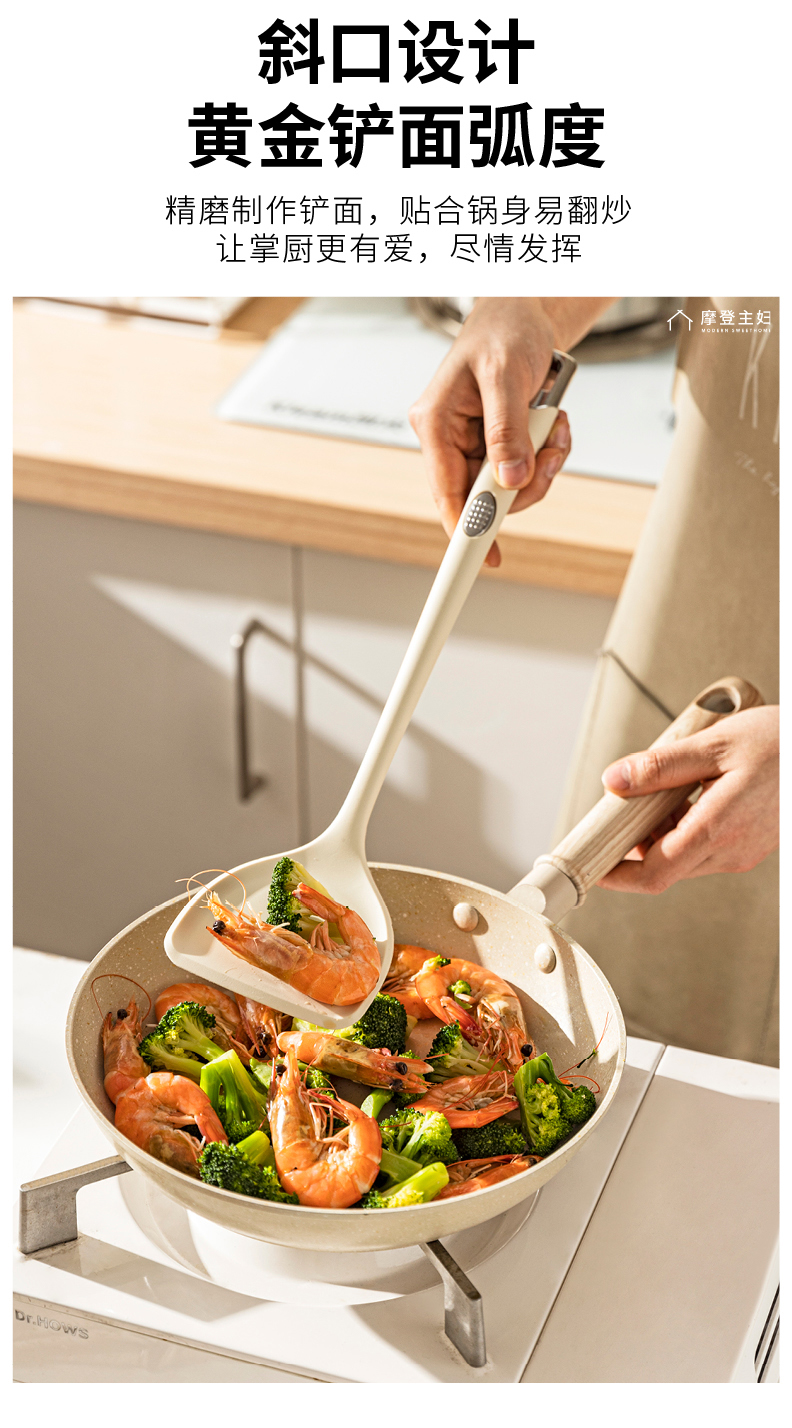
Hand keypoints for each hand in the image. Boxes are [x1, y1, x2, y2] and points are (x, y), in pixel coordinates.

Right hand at [409, 296, 612, 566]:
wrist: (524, 312)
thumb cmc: (504, 331)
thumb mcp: (504, 374)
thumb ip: (506, 430)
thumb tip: (510, 480)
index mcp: (435, 423)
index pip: (446, 492)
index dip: (466, 529)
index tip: (486, 559)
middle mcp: (448, 438)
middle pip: (484, 497)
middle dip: (524, 485)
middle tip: (550, 457)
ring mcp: (473, 444)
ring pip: (509, 488)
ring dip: (541, 466)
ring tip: (555, 429)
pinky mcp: (496, 443)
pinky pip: (523, 470)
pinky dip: (546, 454)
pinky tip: (553, 425)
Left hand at [597, 706, 778, 893]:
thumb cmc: (780, 744)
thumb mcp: (713, 745)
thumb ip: (660, 766)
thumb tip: (615, 780)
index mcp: (718, 829)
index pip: (654, 873)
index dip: (618, 875)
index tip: (593, 867)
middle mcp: (731, 851)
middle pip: (664, 868)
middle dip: (635, 845)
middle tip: (619, 811)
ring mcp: (742, 852)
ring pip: (684, 858)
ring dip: (661, 834)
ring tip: (660, 791)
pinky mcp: (750, 846)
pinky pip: (704, 848)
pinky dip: (683, 829)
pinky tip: (685, 795)